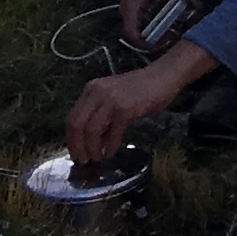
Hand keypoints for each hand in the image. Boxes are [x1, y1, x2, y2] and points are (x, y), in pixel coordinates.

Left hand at [65, 40, 212, 166]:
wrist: (165, 75)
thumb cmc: (141, 89)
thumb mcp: (114, 99)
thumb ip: (101, 116)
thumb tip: (91, 143)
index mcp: (92, 90)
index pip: (71, 117)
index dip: (71, 139)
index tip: (75, 153)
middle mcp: (97, 92)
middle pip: (77, 124)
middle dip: (77, 146)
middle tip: (83, 160)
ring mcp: (111, 99)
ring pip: (91, 130)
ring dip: (92, 148)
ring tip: (97, 158)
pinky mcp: (126, 107)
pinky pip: (112, 132)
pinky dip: (110, 145)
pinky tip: (111, 152)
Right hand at [119, 0, 197, 40]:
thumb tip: (200, 5)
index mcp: (133, 5)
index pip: (132, 34)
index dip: (143, 44)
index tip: (158, 46)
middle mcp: (126, 9)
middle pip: (131, 35)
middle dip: (146, 42)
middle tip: (164, 42)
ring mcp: (127, 7)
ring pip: (132, 29)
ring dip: (145, 35)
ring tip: (164, 35)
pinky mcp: (131, 5)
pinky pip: (135, 22)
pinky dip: (145, 27)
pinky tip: (160, 24)